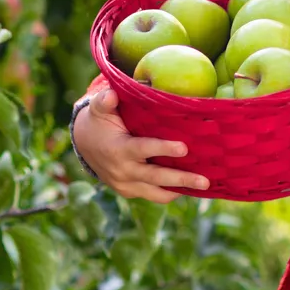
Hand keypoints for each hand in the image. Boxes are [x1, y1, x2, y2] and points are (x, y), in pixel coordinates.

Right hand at [72, 89, 208, 201]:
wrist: (84, 144)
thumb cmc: (99, 121)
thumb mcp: (99, 108)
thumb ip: (105, 101)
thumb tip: (112, 94)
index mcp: (118, 149)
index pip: (143, 149)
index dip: (163, 149)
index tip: (184, 148)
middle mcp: (122, 171)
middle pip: (155, 177)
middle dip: (181, 179)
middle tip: (205, 181)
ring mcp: (125, 184)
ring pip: (156, 193)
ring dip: (180, 190)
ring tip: (203, 186)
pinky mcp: (129, 191)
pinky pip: (152, 195)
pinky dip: (170, 193)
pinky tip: (189, 187)